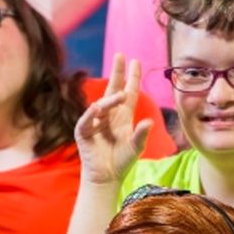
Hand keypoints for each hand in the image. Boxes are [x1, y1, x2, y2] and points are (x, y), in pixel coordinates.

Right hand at [75, 54, 152, 183]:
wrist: (106, 178)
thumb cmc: (121, 162)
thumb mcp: (136, 147)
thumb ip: (141, 135)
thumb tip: (149, 122)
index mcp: (123, 116)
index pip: (130, 92)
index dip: (132, 78)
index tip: (136, 61)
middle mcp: (109, 115)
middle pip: (113, 89)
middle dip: (117, 72)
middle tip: (120, 55)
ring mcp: (96, 122)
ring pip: (102, 105)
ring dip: (111, 99)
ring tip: (121, 94)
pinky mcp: (84, 133)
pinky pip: (86, 120)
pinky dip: (91, 114)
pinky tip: (97, 108)